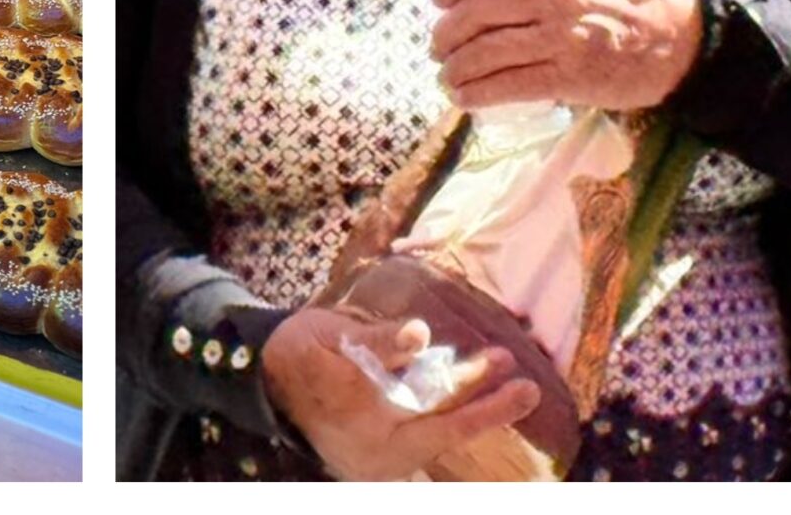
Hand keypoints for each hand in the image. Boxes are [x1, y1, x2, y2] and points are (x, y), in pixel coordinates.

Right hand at [262, 307, 539, 480]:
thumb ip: (378, 340)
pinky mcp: (379, 455)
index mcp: (364, 418)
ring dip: (472, 406)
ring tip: (505, 377)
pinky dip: (447, 413)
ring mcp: (378, 458)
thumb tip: (419, 334)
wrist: (263, 381)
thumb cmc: (299, 352)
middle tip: (527, 386)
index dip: (477, 395)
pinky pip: (422, 435)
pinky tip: (469, 390)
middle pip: (443, 429)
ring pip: (436, 431)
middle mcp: (376, 449)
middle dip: (487, 405)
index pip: (436, 414)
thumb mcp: (332, 335)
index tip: (512, 376)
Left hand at [430, 0, 702, 111]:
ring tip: (447, 76)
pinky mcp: (569, 77)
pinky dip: (478, 93)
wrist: (672, 32)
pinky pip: (509, 85)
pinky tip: (463, 97)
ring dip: (456, 68)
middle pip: (477, 13)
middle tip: (437, 47)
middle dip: (446, 34)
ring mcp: (560, 38)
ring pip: (487, 52)